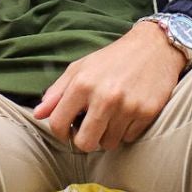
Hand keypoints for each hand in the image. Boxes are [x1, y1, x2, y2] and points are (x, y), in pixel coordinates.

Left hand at [32, 22, 187, 152]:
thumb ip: (57, 91)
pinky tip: (128, 113)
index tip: (68, 129)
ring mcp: (127, 107)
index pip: (58, 124)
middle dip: (84, 140)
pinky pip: (128, 138)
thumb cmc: (112, 59)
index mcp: (82, 84)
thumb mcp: (80, 68)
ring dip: (107, 135)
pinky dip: (126, 131)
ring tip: (111, 116)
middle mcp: (104, 97)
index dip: (60, 132)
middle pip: (84, 143)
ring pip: (108, 144)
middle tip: (90, 129)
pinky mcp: (147, 113)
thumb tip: (38, 114)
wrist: (154, 47)